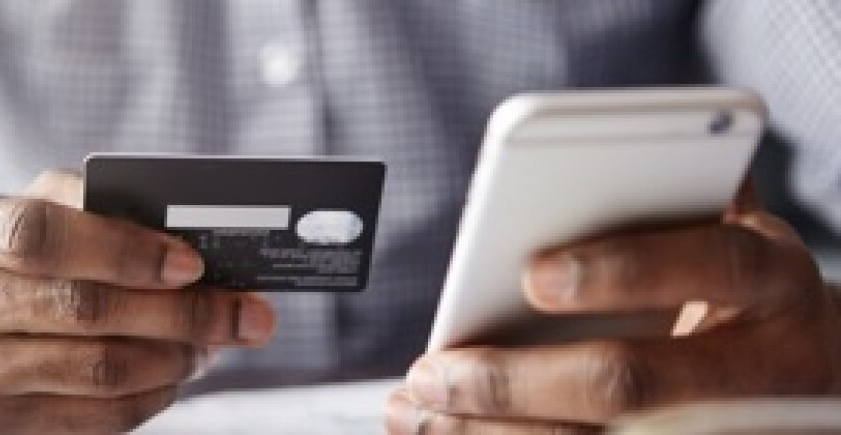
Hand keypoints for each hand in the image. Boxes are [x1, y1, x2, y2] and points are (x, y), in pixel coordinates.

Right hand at [0, 171, 275, 433]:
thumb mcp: (9, 210)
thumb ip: (81, 203)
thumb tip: (182, 232)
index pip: (37, 237)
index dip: (124, 249)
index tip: (192, 261)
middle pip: (82, 309)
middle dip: (182, 310)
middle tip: (243, 309)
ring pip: (98, 369)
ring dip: (178, 355)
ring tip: (215, 339)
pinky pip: (95, 417)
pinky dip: (153, 394)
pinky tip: (178, 371)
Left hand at [388, 207, 840, 432]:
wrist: (818, 379)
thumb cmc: (748, 297)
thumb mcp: (738, 236)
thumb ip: (683, 196)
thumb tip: (604, 144)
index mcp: (770, 280)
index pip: (709, 264)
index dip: (623, 268)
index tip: (532, 273)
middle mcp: (759, 365)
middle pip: (630, 383)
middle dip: (516, 382)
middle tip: (433, 372)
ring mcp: (728, 428)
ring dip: (489, 433)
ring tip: (415, 412)